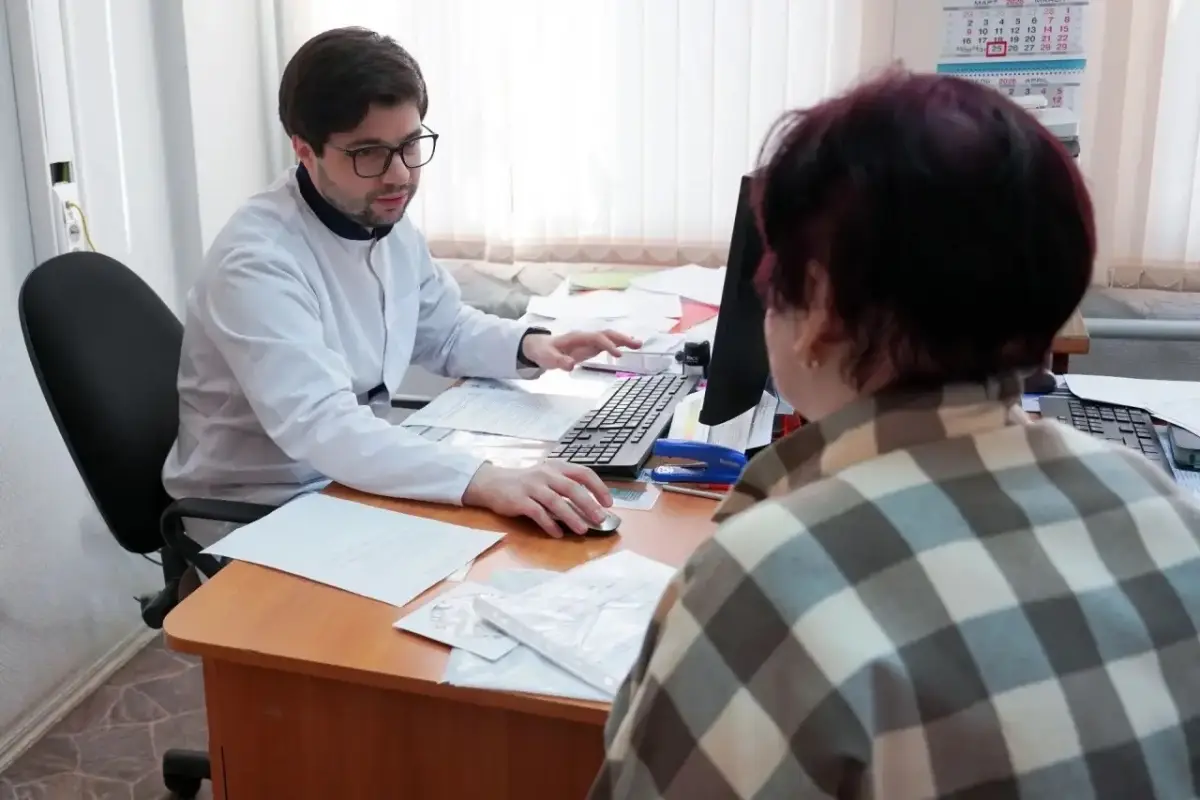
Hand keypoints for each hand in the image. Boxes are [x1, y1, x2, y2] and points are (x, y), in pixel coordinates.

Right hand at [462, 461, 612, 536]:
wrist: (493, 483)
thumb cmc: (525, 482)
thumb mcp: (547, 476)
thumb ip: (565, 485)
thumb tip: (592, 505)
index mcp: (556, 467)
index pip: (583, 473)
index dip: (598, 487)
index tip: (609, 503)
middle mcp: (546, 474)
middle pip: (572, 488)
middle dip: (589, 504)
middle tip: (600, 519)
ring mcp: (532, 486)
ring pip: (556, 502)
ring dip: (571, 517)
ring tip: (582, 530)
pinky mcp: (520, 500)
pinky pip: (538, 513)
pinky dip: (549, 524)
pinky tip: (558, 533)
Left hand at [521, 330, 641, 370]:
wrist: (540, 347)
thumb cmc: (545, 353)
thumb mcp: (548, 359)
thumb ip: (559, 362)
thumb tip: (570, 365)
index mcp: (577, 338)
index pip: (596, 338)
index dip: (607, 345)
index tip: (618, 355)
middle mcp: (585, 337)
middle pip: (606, 334)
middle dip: (621, 339)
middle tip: (637, 345)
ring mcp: (589, 341)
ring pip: (609, 337)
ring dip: (623, 340)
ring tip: (639, 345)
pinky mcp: (591, 347)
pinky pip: (607, 343)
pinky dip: (619, 344)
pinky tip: (629, 347)